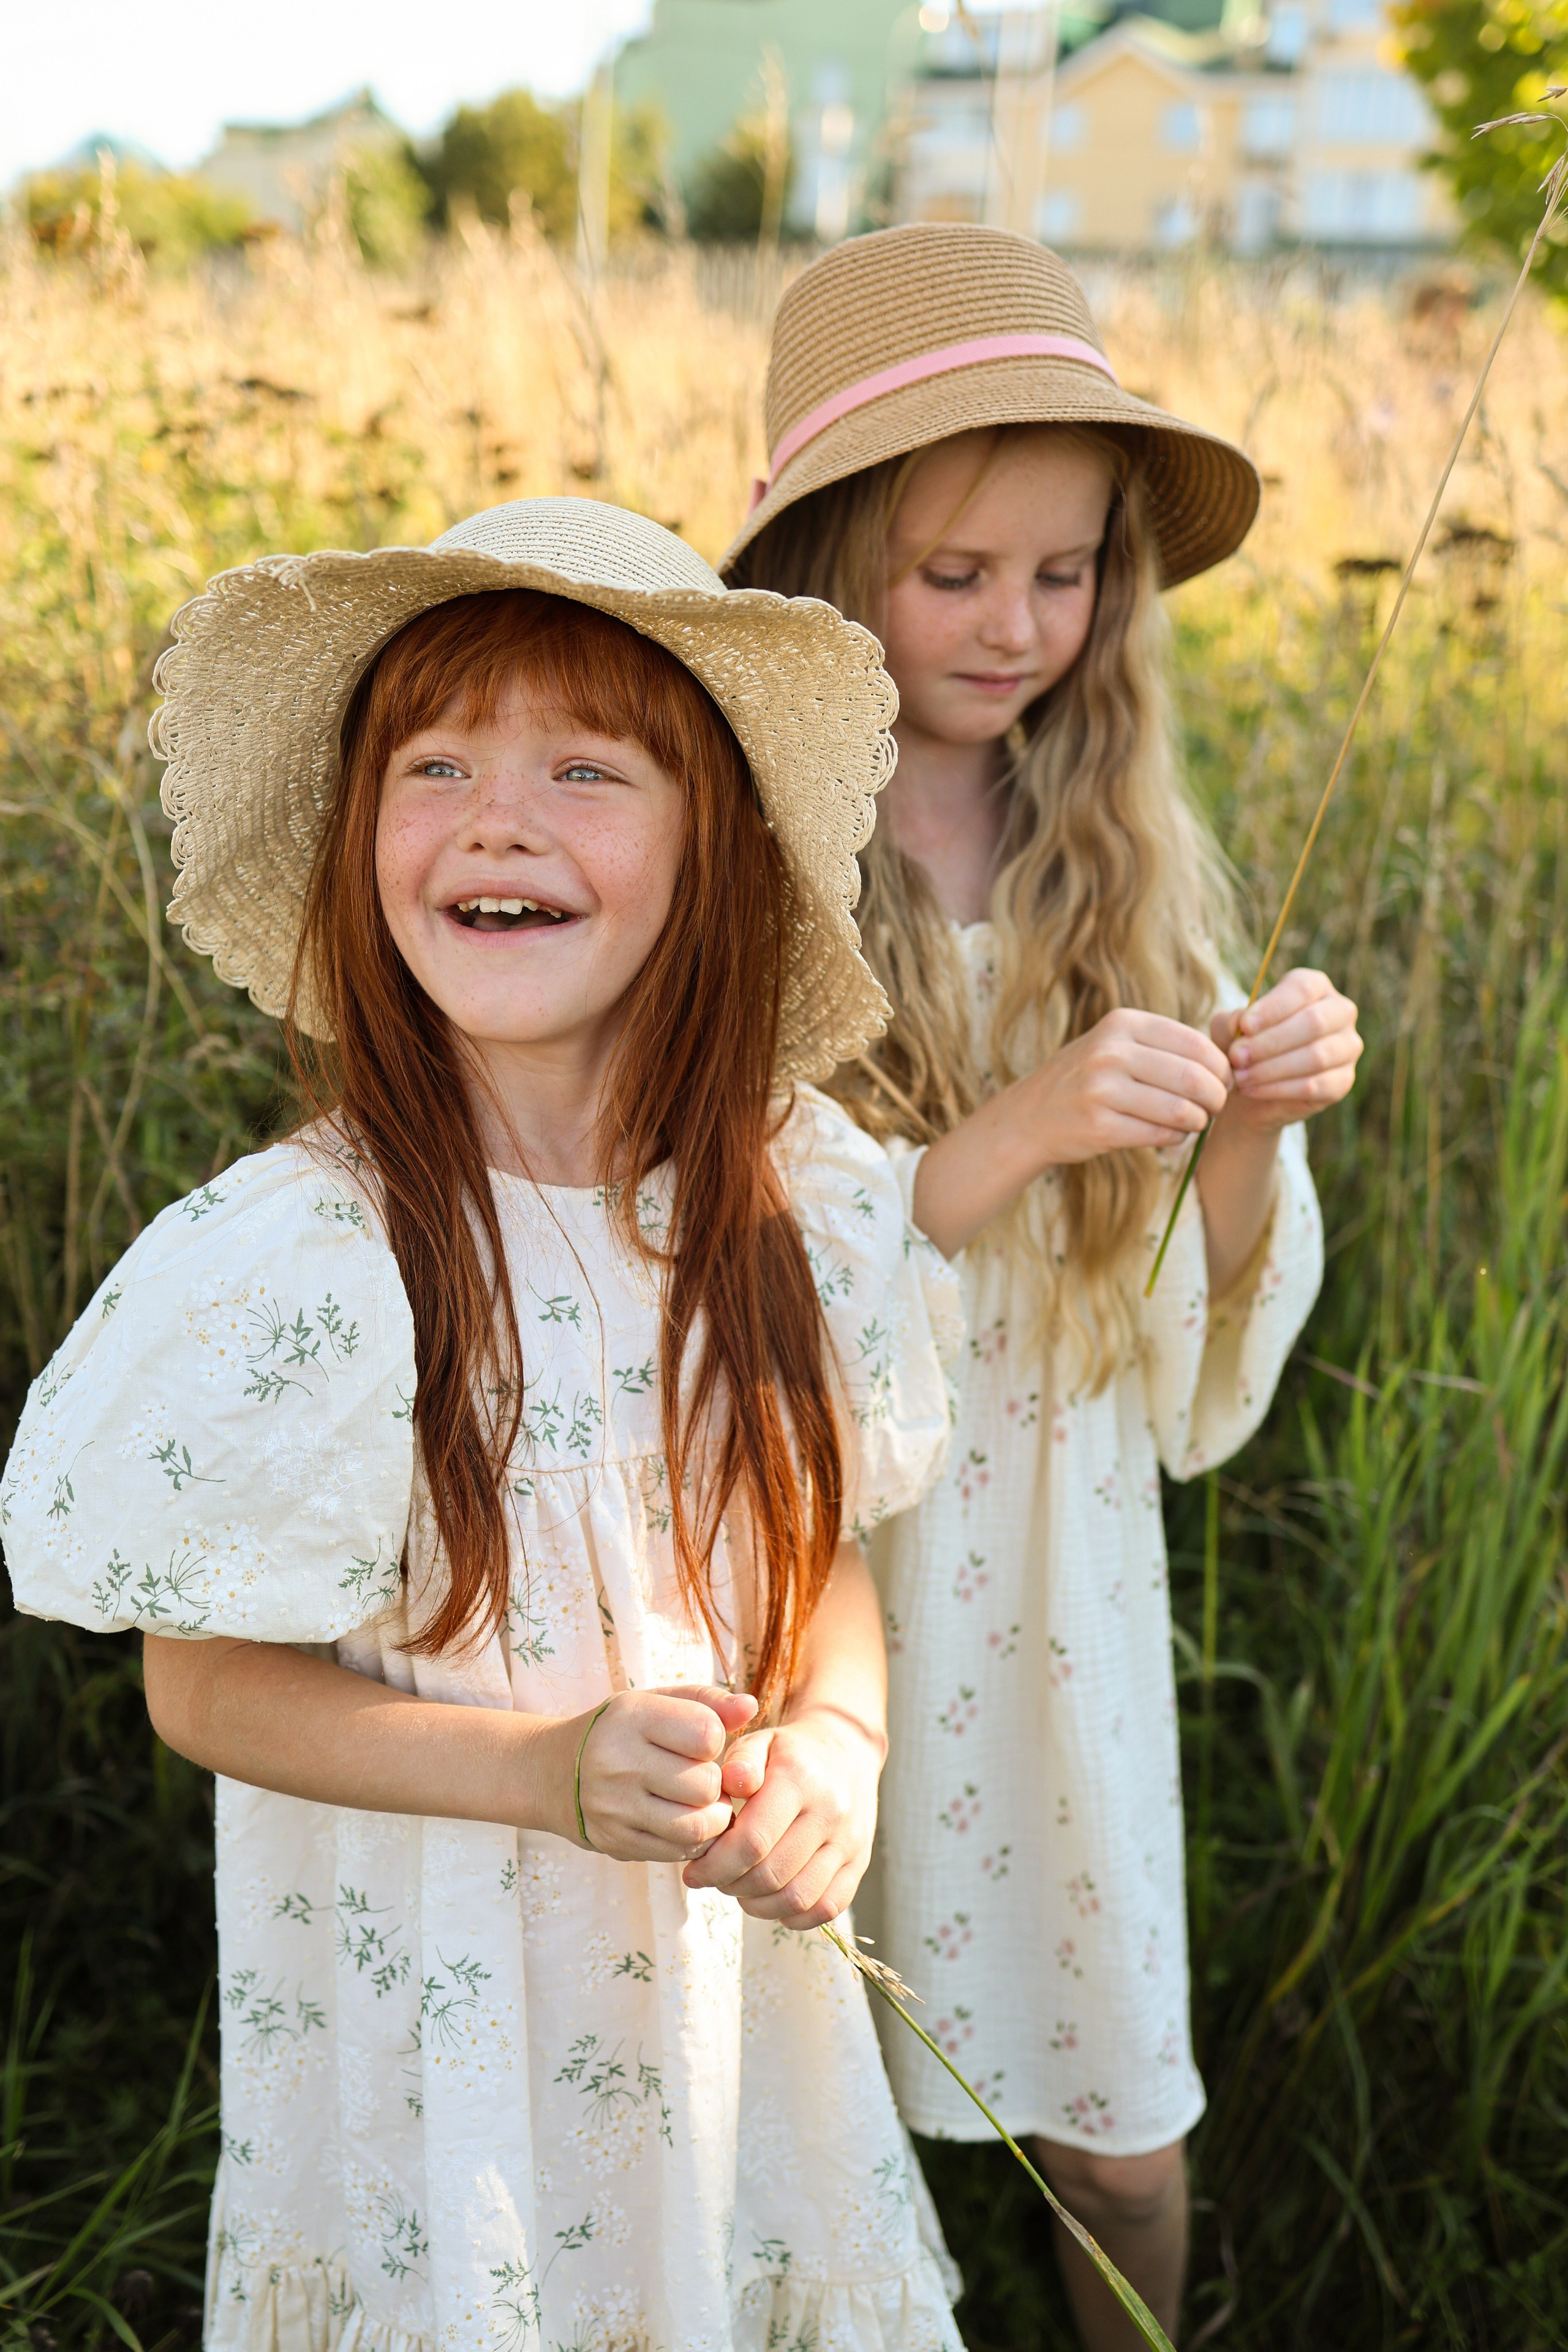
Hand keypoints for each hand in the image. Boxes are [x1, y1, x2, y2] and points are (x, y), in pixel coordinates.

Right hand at [571, 1684, 755, 1862]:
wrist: (559, 1772)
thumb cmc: (624, 1731)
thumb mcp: (657, 1702)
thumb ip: (707, 1702)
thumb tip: (751, 1706)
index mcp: (631, 1718)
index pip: (706, 1735)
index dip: (715, 1741)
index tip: (700, 1742)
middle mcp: (618, 1763)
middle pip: (705, 1786)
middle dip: (716, 1784)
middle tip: (706, 1778)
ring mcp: (615, 1808)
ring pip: (696, 1827)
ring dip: (714, 1819)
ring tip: (706, 1805)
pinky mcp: (617, 1842)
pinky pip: (678, 1852)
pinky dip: (695, 1842)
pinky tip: (686, 1822)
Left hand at [679, 1705, 884, 1929]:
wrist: (847, 1751)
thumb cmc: (789, 1752)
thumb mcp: (761, 1742)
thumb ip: (741, 1761)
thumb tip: (731, 1784)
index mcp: (800, 1779)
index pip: (752, 1841)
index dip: (715, 1865)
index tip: (693, 1871)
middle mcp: (831, 1812)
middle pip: (771, 1875)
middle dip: (730, 1885)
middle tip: (714, 1878)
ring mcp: (850, 1841)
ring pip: (798, 1898)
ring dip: (758, 1905)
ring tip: (739, 1889)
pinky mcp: (861, 1863)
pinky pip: (827, 1908)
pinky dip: (793, 1916)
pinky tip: (772, 1899)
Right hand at [1022, 1008, 1232, 1165]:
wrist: (1032, 1116)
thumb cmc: (1088, 1079)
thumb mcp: (1117, 1045)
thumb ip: (1164, 1048)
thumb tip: (1227, 1065)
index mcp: (1122, 1023)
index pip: (1195, 1042)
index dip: (1221, 1066)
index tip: (1224, 1081)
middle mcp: (1110, 1052)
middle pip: (1193, 1077)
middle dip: (1216, 1097)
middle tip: (1216, 1106)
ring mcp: (1102, 1090)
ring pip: (1181, 1110)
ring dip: (1198, 1121)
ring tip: (1194, 1122)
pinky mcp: (1100, 1127)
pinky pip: (1160, 1135)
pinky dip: (1176, 1138)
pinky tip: (1171, 1135)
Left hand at [1212, 969, 1361, 1133]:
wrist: (1250, 1087)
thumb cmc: (1244, 1045)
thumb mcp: (1228, 1030)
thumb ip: (1230, 1021)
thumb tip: (1240, 1022)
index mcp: (1316, 987)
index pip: (1302, 988)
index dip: (1273, 1008)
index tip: (1244, 1026)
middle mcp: (1340, 1012)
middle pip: (1314, 1022)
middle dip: (1271, 1041)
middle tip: (1237, 1056)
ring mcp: (1347, 1047)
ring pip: (1316, 1056)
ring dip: (1272, 1068)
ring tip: (1240, 1076)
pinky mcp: (1343, 1080)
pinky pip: (1316, 1085)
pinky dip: (1279, 1089)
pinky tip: (1252, 1089)